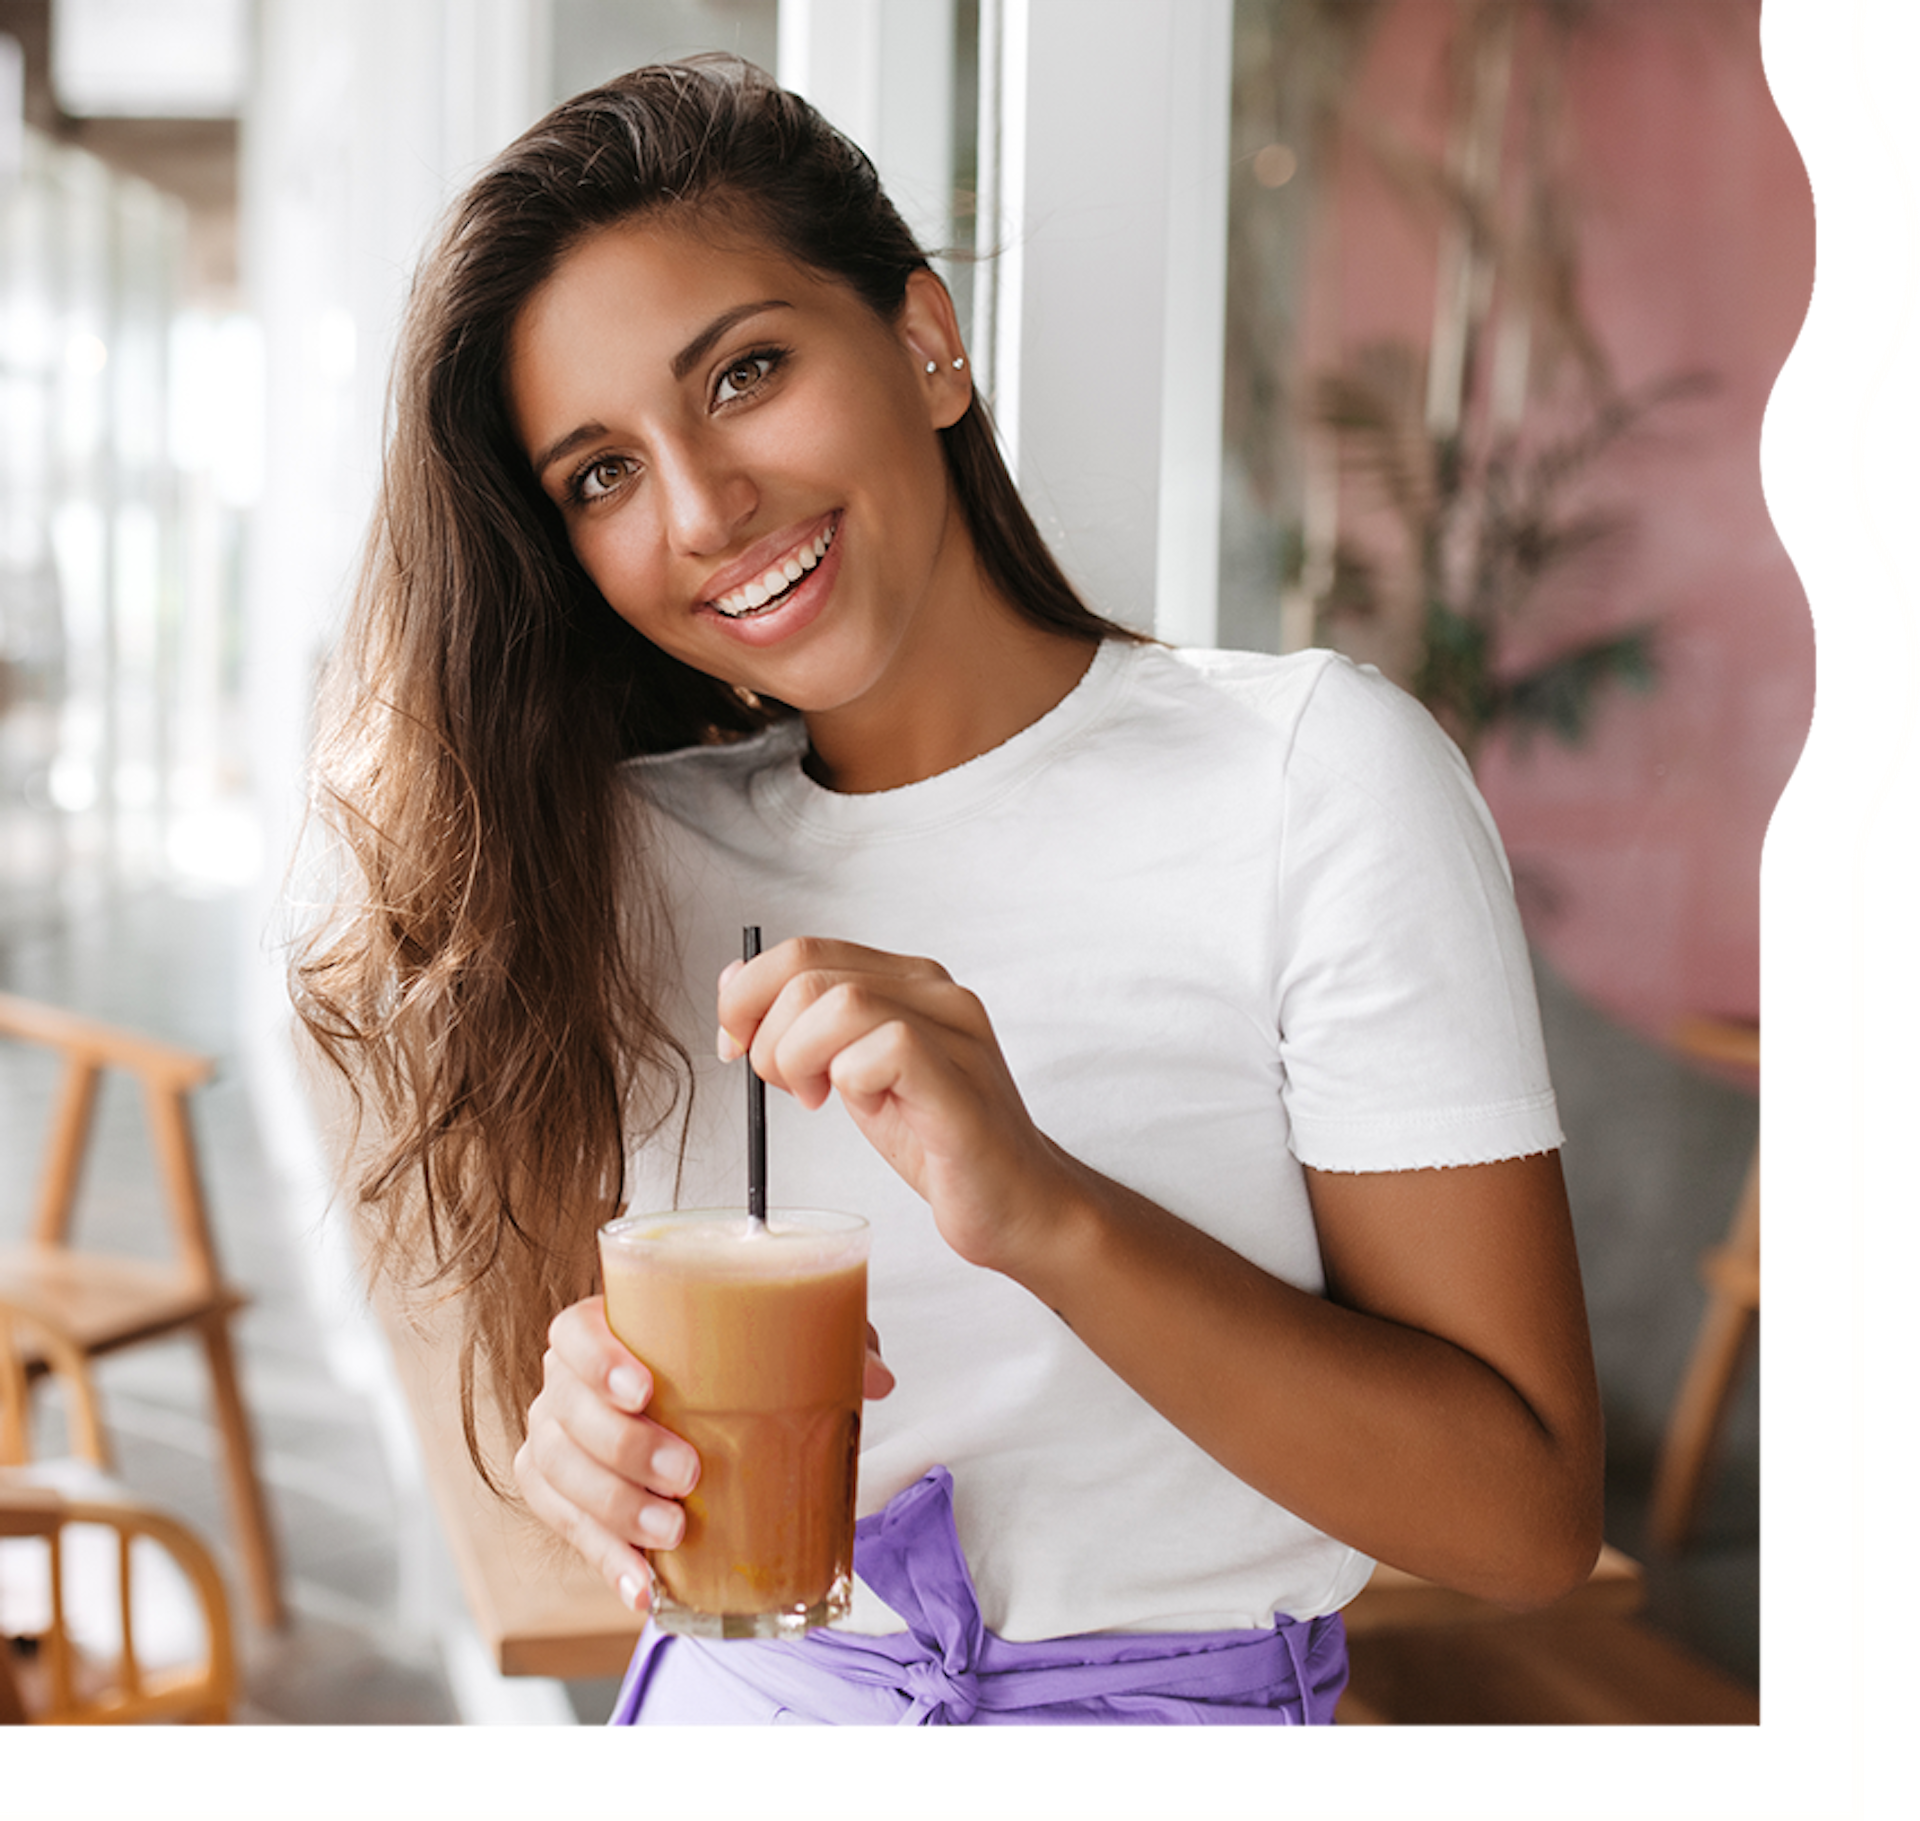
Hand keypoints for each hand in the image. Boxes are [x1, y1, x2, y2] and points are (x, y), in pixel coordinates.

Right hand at [514, 1295, 894, 1608]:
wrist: (698, 1420)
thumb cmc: (728, 1373)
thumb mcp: (782, 1348)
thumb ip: (829, 1345)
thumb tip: (877, 1378)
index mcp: (611, 1331)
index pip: (574, 1332)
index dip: (597, 1358)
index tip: (644, 1388)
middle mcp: (570, 1385)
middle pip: (567, 1411)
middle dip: (624, 1448)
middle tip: (688, 1473)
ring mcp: (560, 1441)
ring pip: (559, 1472)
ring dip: (614, 1509)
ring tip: (672, 1532)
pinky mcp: (562, 1499)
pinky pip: (567, 1529)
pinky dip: (606, 1560)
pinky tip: (644, 1585)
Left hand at [718, 937, 1080, 1277]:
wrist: (1017, 1203)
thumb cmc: (937, 1141)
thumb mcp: (854, 1074)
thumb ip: (807, 1027)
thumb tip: (732, 983)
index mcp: (908, 981)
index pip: (804, 950)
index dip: (748, 996)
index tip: (737, 1047)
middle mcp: (936, 992)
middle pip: (809, 971)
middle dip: (766, 1035)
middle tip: (784, 1087)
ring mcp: (954, 1032)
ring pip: (840, 1003)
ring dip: (800, 1057)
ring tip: (816, 1099)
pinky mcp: (960, 1081)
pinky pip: (885, 1048)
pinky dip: (849, 1080)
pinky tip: (862, 1107)